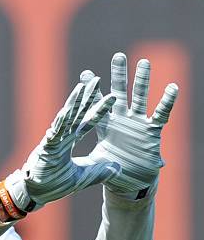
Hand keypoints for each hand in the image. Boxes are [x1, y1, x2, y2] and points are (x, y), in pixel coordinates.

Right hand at [4, 77, 119, 211]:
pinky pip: (54, 132)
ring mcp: (53, 141)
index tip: (112, 97)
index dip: (99, 110)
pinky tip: (66, 110)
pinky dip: (60, 121)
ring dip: (73, 103)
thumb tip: (118, 169)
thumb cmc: (54, 184)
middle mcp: (62, 137)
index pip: (87, 122)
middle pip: (77, 113)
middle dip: (87, 97)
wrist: (36, 194)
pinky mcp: (46, 148)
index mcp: (70, 142)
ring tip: (82, 87)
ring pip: (65, 118)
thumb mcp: (82, 178)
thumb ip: (99, 173)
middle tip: (98, 79)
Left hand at [81, 52, 177, 199]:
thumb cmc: (111, 171)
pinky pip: (161, 114)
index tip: (85, 73)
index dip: (92, 91)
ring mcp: (137, 123)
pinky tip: (172, 87)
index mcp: (105, 126)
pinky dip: (166, 102)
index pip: (96, 105)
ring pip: (140, 98)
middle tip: (118, 56)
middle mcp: (121, 120)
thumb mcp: (96, 162)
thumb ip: (84, 158)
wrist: (130, 182)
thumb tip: (67, 157)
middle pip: (119, 93)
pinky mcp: (151, 131)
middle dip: (119, 76)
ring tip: (144, 62)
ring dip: (143, 81)